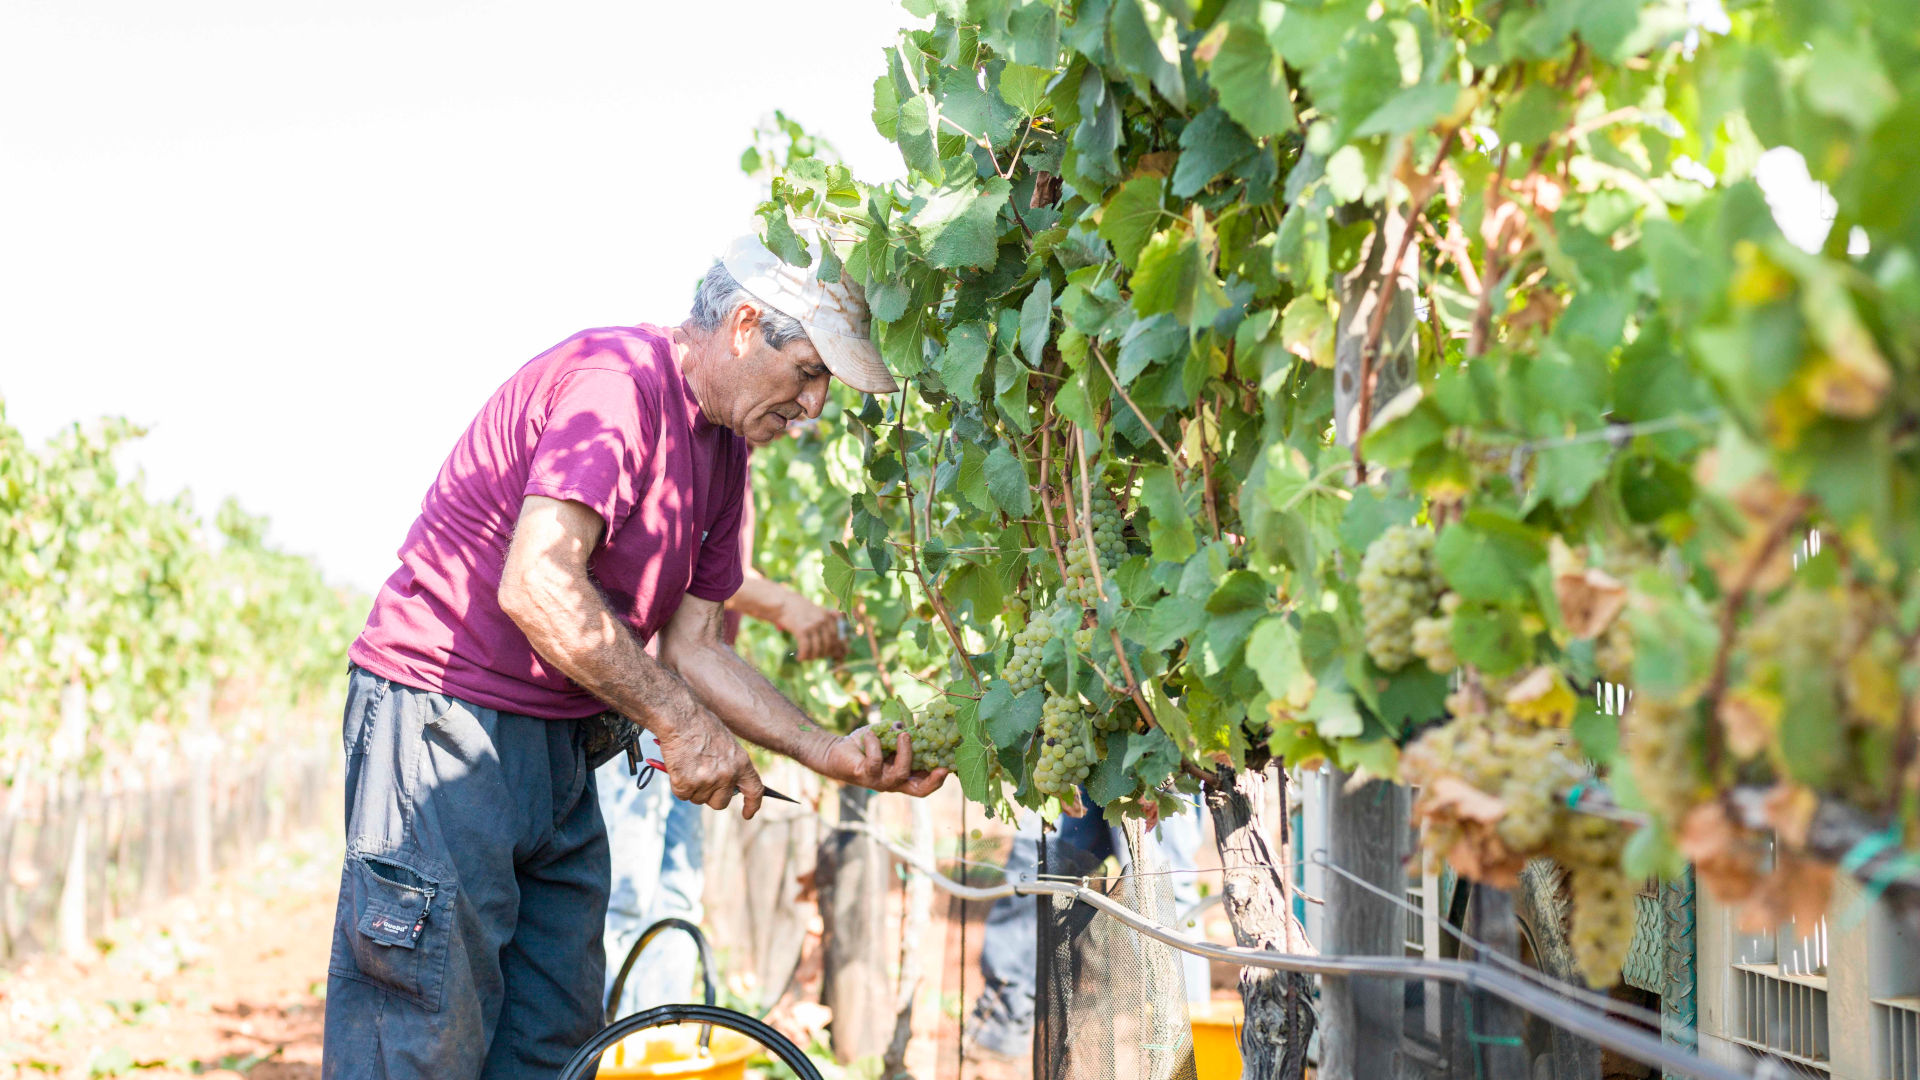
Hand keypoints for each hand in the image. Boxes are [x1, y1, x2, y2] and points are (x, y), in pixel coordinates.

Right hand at [649, 708, 764, 817]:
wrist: (680, 717)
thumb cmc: (700, 725)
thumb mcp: (726, 743)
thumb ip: (729, 765)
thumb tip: (725, 785)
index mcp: (741, 763)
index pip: (754, 791)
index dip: (752, 805)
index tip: (747, 814)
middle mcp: (727, 775)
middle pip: (720, 803)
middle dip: (710, 797)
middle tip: (700, 781)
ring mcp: (707, 781)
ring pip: (698, 799)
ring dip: (692, 788)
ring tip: (688, 765)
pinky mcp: (686, 784)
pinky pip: (682, 795)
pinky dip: (677, 785)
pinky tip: (678, 766)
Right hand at [777, 595, 846, 661]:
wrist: (780, 602)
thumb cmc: (796, 607)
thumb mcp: (814, 609)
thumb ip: (824, 619)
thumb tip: (829, 638)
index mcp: (826, 615)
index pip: (835, 635)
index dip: (832, 647)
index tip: (825, 652)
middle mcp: (822, 620)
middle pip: (828, 643)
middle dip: (822, 653)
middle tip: (815, 657)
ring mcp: (812, 625)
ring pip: (817, 648)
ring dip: (812, 657)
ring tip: (806, 658)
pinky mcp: (801, 630)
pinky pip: (805, 648)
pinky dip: (803, 655)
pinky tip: (798, 658)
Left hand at [813, 727, 947, 796]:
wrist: (836, 751)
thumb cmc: (865, 745)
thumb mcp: (887, 736)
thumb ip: (901, 731)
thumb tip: (913, 725)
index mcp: (903, 775)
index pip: (925, 784)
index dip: (939, 779)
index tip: (950, 766)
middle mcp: (893, 782)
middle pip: (919, 790)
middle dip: (933, 781)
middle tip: (941, 767)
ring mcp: (879, 781)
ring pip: (900, 774)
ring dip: (905, 753)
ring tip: (903, 734)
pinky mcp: (864, 775)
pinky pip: (875, 762)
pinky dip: (875, 744)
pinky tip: (870, 734)